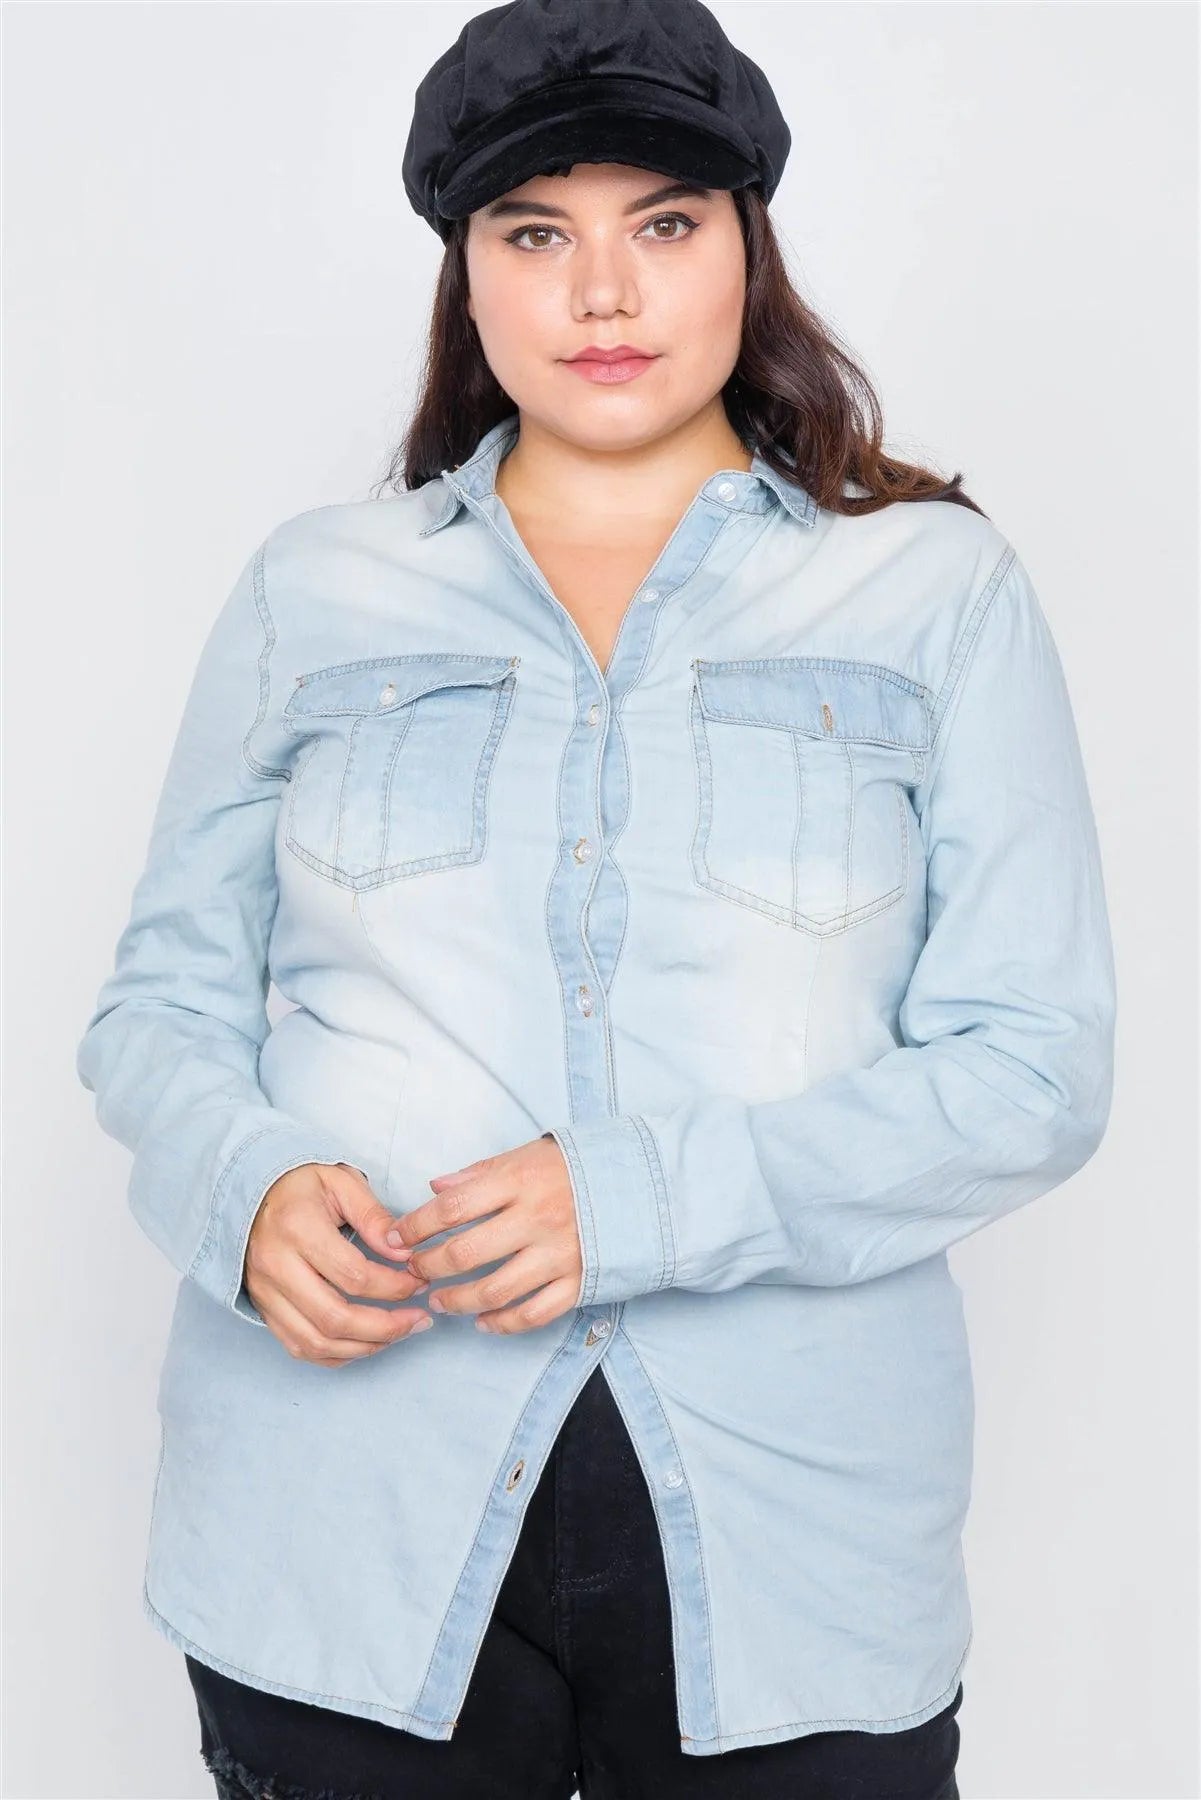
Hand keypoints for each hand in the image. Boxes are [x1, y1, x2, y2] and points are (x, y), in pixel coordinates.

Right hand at [244, 1161, 434, 1365]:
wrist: (250, 1192)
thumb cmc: (301, 1184)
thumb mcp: (342, 1182)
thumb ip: (374, 1218)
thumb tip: (404, 1255)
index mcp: (297, 1228)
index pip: (354, 1276)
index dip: (394, 1287)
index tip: (419, 1282)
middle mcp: (276, 1266)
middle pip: (335, 1318)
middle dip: (386, 1327)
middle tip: (418, 1320)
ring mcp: (265, 1292)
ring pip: (317, 1342)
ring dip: (365, 1347)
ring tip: (399, 1334)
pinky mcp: (263, 1308)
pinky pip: (300, 1347)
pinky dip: (337, 1355)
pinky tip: (366, 1343)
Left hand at [382, 1136, 583, 1332]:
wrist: (642, 1184)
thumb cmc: (575, 1167)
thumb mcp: (527, 1154)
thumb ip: (480, 1172)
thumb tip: (435, 1189)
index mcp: (519, 1181)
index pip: (452, 1208)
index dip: (416, 1226)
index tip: (396, 1238)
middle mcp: (536, 1219)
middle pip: (465, 1254)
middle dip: (428, 1267)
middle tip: (414, 1271)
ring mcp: (559, 1254)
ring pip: (494, 1291)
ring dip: (457, 1301)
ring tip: (438, 1300)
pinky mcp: (578, 1282)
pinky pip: (533, 1314)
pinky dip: (503, 1324)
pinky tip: (483, 1322)